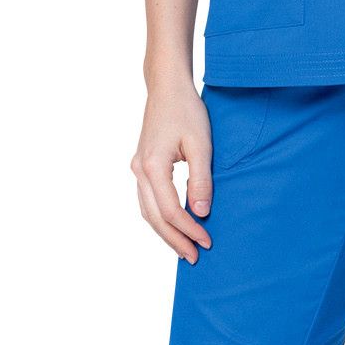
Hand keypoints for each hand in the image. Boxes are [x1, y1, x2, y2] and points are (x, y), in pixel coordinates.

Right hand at [130, 81, 213, 262]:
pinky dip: (159, 217)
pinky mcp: (141, 165)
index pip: (170, 211)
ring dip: (165, 232)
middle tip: (195, 257)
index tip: (207, 241)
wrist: (167, 87)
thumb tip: (200, 213)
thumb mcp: (201, 143)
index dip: (188, 230)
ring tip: (184, 248)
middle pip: (155, 217)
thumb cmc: (186, 110)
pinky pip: (147, 200)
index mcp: (153, 166)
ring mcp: (137, 168)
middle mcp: (139, 171)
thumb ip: (201, 179)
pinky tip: (172, 225)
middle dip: (175, 239)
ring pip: (148, 211)